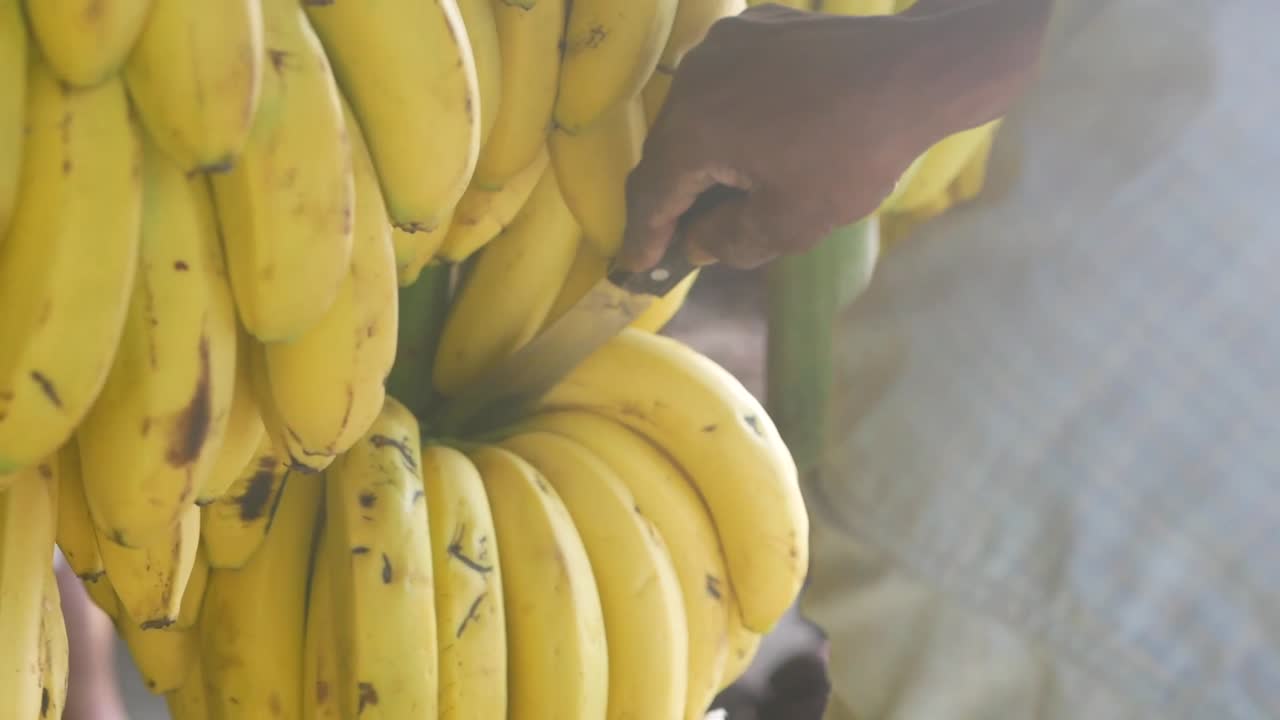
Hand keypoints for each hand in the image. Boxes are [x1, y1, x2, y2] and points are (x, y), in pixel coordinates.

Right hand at [618, 0, 1054, 270]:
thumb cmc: (853, 153)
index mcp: (692, 130)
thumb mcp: (790, 221)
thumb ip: (729, 241)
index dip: (644, 237)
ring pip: (694, 114)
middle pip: (667, 151)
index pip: (651, 195)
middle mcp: (693, 79)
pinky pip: (724, 82)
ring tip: (722, 194)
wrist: (916, 71)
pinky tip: (756, 141)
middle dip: (673, 199)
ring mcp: (722, 45)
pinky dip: (729, 116)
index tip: (637, 267)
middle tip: (679, 241)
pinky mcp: (755, 27)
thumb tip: (698, 243)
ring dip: (701, 156)